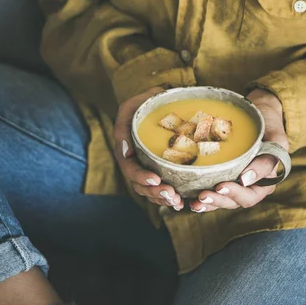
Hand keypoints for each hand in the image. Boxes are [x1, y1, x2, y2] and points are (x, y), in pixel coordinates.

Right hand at [113, 87, 183, 209]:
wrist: (165, 101)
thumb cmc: (148, 102)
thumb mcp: (132, 106)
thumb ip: (124, 124)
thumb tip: (125, 151)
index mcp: (126, 149)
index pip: (129, 168)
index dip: (141, 177)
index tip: (155, 180)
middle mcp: (136, 162)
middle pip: (140, 185)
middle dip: (155, 193)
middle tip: (172, 196)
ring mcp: (148, 168)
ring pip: (151, 191)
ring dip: (163, 199)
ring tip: (178, 202)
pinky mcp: (162, 170)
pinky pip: (162, 189)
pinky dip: (170, 197)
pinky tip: (181, 202)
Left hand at [190, 89, 288, 212]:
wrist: (258, 113)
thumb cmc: (269, 125)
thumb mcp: (276, 139)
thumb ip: (268, 160)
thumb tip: (245, 180)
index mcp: (264, 182)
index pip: (249, 195)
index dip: (235, 194)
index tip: (221, 185)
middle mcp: (249, 187)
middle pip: (233, 202)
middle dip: (217, 200)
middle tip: (202, 195)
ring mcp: (234, 184)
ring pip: (221, 200)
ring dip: (207, 203)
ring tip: (194, 202)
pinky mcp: (222, 177)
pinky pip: (212, 191)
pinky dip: (201, 196)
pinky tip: (189, 198)